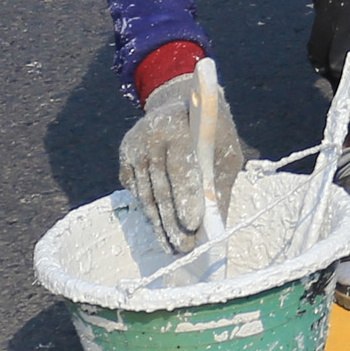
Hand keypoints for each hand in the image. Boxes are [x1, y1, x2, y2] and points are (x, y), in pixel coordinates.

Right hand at [118, 65, 250, 245]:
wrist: (182, 102)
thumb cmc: (211, 132)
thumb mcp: (224, 150)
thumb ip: (218, 184)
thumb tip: (217, 226)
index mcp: (178, 127)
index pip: (180, 168)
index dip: (185, 198)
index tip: (192, 226)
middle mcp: (149, 137)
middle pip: (160, 187)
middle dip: (172, 222)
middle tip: (184, 248)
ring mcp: (133, 149)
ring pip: (146, 195)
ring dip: (159, 225)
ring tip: (173, 248)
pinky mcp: (124, 159)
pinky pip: (137, 192)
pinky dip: (150, 213)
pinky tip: (161, 231)